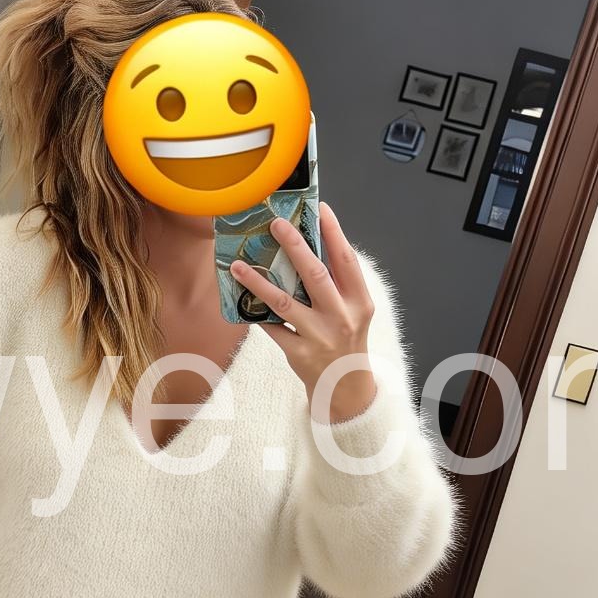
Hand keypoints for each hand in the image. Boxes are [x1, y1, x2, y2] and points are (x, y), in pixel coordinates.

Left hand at [229, 201, 376, 423]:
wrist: (347, 388)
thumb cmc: (346, 340)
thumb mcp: (353, 311)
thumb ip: (337, 284)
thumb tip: (307, 246)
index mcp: (359, 301)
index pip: (346, 260)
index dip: (334, 233)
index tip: (319, 208)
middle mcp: (342, 317)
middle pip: (316, 275)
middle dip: (295, 246)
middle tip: (275, 223)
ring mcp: (320, 336)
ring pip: (285, 302)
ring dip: (259, 281)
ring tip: (238, 265)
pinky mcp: (300, 354)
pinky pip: (272, 328)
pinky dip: (256, 313)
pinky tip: (239, 298)